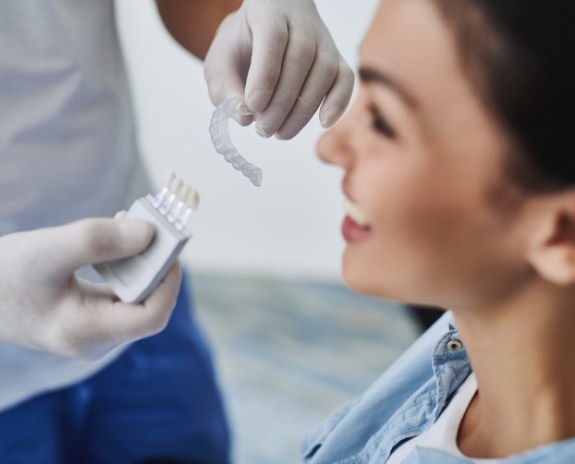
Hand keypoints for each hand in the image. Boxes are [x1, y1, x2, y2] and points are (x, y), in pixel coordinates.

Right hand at [0, 217, 180, 357]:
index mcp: (86, 334)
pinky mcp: (91, 315)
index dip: (169, 281)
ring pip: (137, 296)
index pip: (151, 316)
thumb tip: (149, 233)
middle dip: (155, 263)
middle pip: (148, 304)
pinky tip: (118, 238)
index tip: (168, 245)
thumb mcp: (46, 250)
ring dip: (142, 260)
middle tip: (151, 225)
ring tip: (131, 223)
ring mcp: (94, 330)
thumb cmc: (2, 274)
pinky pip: (122, 291)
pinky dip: (126, 264)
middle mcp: (96, 339)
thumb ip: (97, 240)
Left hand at [204, 0, 353, 138]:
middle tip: (263, 129)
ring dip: (303, 111)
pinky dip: (338, 102)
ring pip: (324, 72)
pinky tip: (322, 123)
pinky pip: (346, 80)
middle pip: (299, 58)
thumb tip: (244, 116)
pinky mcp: (337, 60)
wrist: (267, 29)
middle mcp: (302, 22)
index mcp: (267, 11)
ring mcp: (324, 40)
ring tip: (280, 133)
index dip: (264, 75)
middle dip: (280, 102)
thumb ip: (224, 88)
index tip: (253, 107)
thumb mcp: (220, 62)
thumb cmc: (241, 47)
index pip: (272, 37)